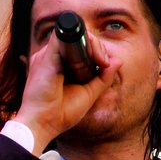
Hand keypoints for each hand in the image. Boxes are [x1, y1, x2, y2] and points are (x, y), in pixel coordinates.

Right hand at [15, 29, 120, 153]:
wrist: (42, 125)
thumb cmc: (60, 113)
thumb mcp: (88, 94)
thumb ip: (102, 78)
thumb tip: (118, 61)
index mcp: (59, 64)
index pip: (80, 46)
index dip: (96, 50)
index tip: (105, 65)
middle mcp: (51, 56)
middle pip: (78, 38)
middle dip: (96, 46)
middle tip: (104, 63)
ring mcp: (46, 54)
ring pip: (73, 34)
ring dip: (92, 44)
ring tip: (100, 61)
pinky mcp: (45, 56)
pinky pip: (64, 35)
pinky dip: (82, 42)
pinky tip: (93, 57)